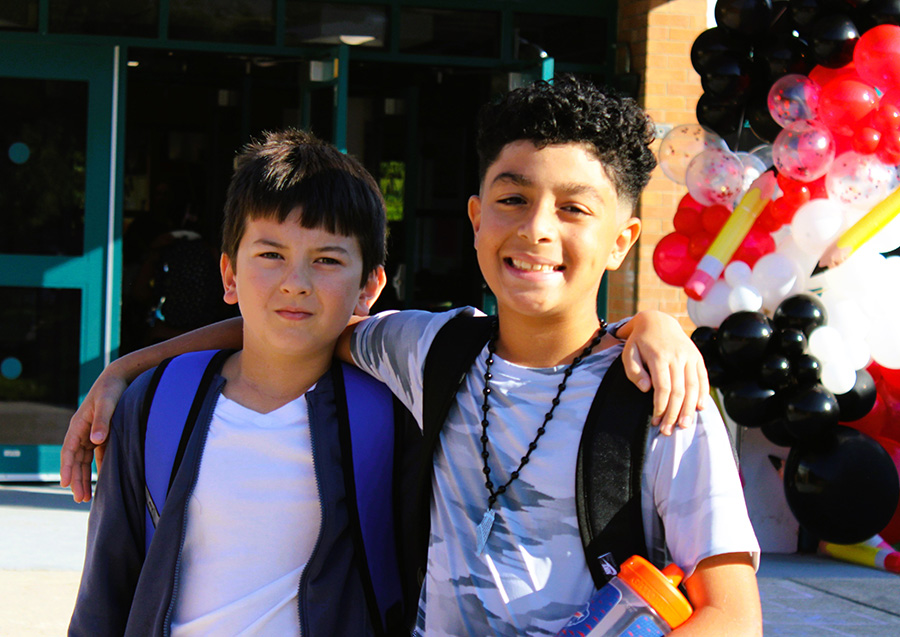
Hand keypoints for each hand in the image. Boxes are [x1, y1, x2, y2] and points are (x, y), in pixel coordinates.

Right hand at [60, 370, 126, 501]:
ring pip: (85, 461)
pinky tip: (100, 481)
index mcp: (78, 425)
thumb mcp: (107, 404)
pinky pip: (96, 456)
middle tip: (80, 499)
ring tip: (86, 497)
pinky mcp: (102, 435)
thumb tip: (94, 441)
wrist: (120, 378)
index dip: (67, 468)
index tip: (66, 484)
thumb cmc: (112, 389)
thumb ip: (102, 422)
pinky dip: (97, 468)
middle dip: (77, 480)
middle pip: (76, 460)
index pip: (69, 451)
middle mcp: (82, 432)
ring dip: (85, 478)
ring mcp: (91, 434)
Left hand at [618, 310, 709, 434]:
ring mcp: (689, 356)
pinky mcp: (697, 357)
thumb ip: (634, 372)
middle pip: (679, 391)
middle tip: (668, 431)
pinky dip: (703, 394)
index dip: (661, 407)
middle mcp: (677, 356)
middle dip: (674, 413)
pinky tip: (700, 408)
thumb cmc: (639, 342)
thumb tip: (646, 390)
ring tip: (684, 425)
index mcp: (659, 356)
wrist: (657, 321)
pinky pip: (703, 378)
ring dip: (689, 409)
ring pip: (693, 387)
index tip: (655, 421)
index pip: (663, 387)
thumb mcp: (628, 353)